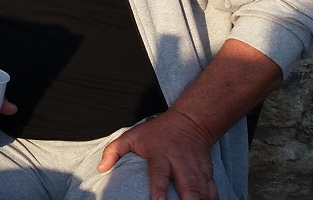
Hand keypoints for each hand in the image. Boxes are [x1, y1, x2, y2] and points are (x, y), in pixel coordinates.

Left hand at [98, 109, 218, 199]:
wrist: (190, 122)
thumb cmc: (157, 131)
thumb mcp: (132, 135)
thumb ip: (114, 151)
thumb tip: (101, 168)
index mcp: (161, 154)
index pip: (159, 174)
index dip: (159, 190)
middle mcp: (181, 163)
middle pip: (188, 186)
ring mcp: (196, 169)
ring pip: (202, 191)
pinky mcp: (207, 173)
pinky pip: (212, 191)